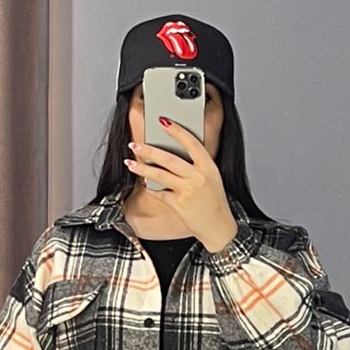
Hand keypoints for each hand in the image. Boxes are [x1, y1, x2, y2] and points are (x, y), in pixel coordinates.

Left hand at [125, 119, 238, 253]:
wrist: (218, 227)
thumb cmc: (215, 203)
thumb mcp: (212, 178)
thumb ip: (197, 165)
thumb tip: (176, 155)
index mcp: (208, 166)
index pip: (191, 142)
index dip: (176, 130)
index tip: (163, 121)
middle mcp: (197, 177)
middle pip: (169, 158)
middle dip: (149, 150)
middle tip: (135, 144)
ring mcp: (187, 191)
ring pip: (160, 175)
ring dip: (142, 168)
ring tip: (130, 163)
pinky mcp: (178, 204)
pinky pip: (160, 193)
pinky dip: (151, 189)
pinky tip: (146, 185)